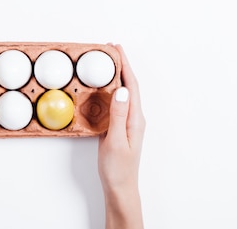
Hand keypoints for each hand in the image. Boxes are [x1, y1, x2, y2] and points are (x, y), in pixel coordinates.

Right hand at [98, 44, 145, 228]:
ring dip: (114, 76)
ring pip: (122, 92)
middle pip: (128, 85)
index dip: (125, 65)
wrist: (120, 188)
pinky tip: (100, 87)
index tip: (116, 49)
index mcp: (135, 118)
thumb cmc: (117, 168)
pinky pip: (115, 103)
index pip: (132, 85)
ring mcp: (127, 122)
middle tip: (108, 50)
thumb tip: (122, 89)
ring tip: (104, 63)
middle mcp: (134, 117)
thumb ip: (118, 115)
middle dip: (120, 65)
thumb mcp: (114, 140)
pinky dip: (108, 90)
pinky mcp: (119, 127)